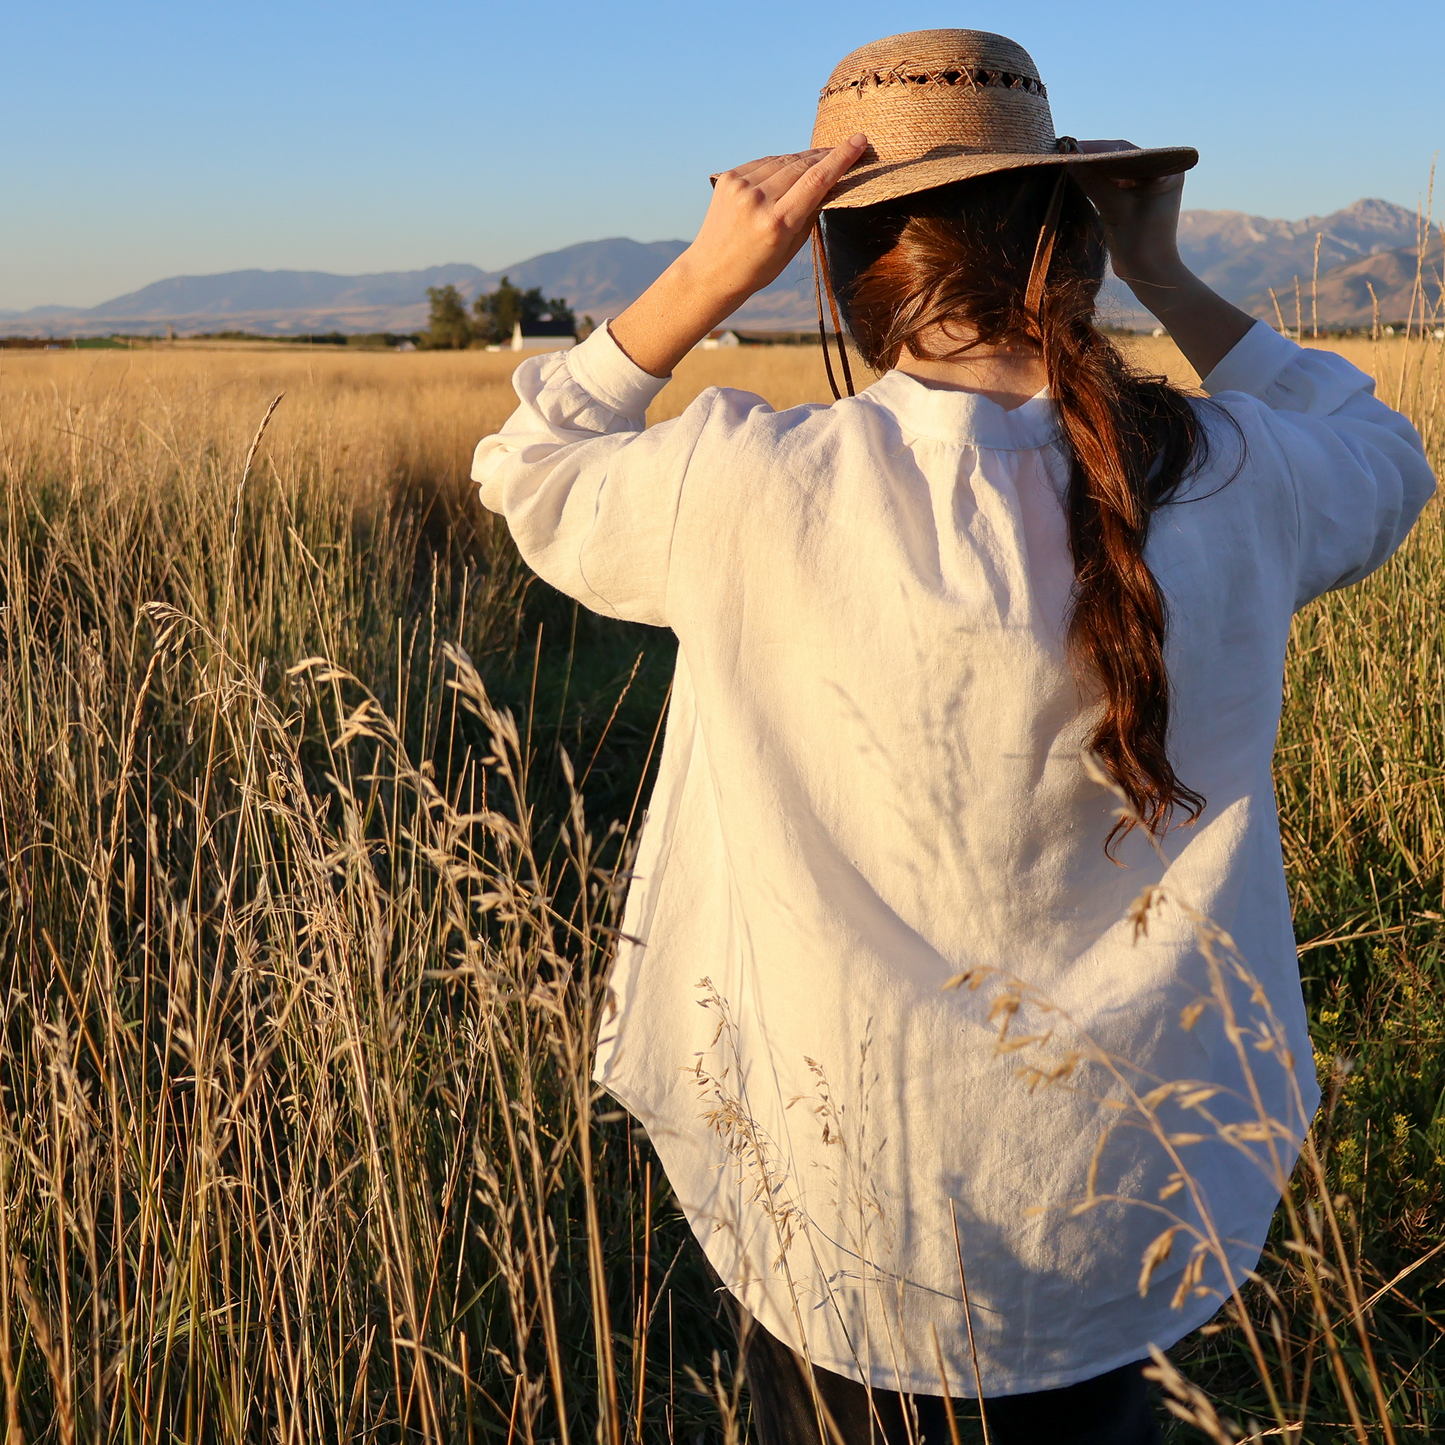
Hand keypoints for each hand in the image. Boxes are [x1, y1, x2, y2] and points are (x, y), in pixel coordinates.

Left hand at [686, 139, 869, 307]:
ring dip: (804, 159)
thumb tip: (830, 182)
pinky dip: (779, 164)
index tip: (859, 141)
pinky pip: (764, 163)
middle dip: (826, 156)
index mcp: (777, 224)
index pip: (816, 180)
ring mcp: (740, 187)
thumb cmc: (756, 268)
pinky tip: (787, 169)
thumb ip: (810, 214)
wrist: (710, 271)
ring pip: (783, 160)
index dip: (841, 158)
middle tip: (846, 148)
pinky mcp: (728, 178)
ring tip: (819, 160)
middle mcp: (758, 201)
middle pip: (802, 166)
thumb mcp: (791, 249)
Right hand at [1068, 139, 1186, 287]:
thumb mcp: (1114, 208)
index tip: (1071, 147)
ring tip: (1067, 163)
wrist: (1148, 273)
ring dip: (1093, 168)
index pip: (1126, 151)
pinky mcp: (1136, 196)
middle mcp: (1160, 171)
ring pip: (1115, 169)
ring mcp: (1148, 184)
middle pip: (1120, 158)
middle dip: (1093, 157)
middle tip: (1065, 153)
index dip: (1097, 149)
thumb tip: (1067, 160)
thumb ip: (1092, 182)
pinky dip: (1097, 180)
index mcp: (1166, 169)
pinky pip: (1114, 182)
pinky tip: (1078, 177)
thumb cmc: (1139, 242)